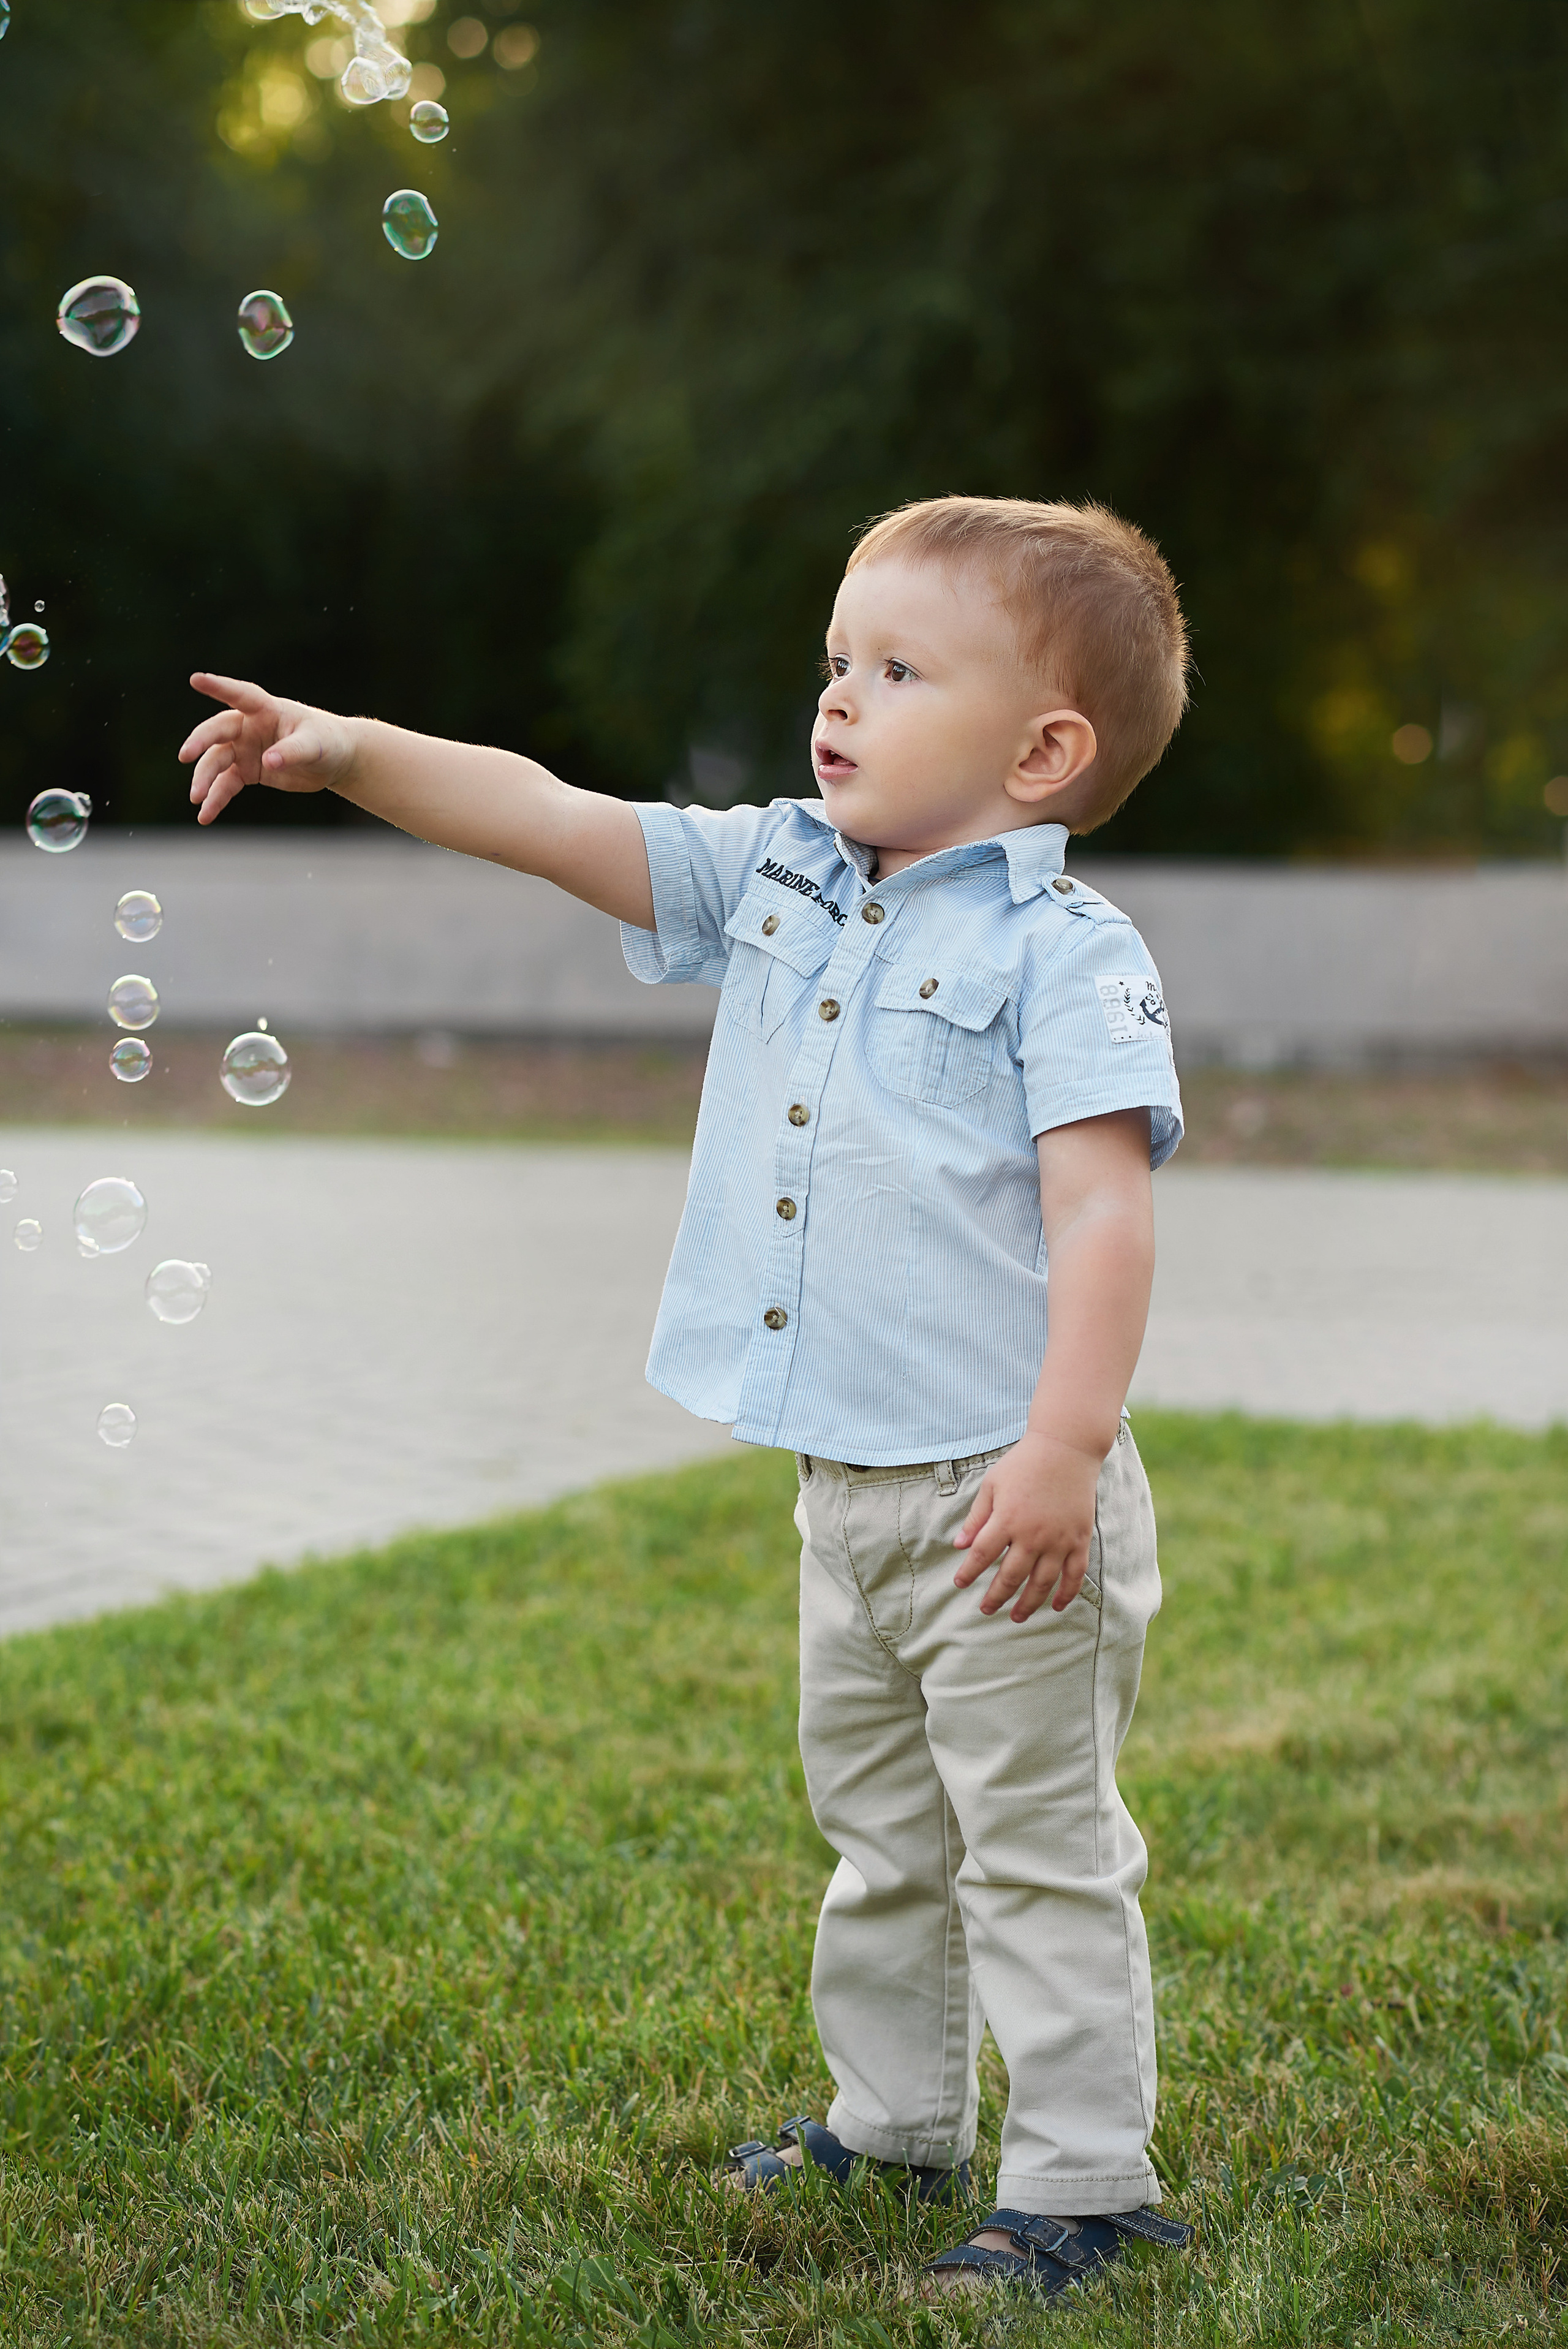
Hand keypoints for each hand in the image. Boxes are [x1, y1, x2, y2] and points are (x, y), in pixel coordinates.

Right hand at [180, 672, 356, 823]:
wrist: (333, 760)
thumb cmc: (326, 741)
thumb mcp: (314, 745)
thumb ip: (292, 751)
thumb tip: (268, 762)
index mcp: (266, 710)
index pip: (240, 695)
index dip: (219, 687)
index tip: (196, 679)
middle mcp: (249, 727)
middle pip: (218, 731)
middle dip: (200, 742)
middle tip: (185, 756)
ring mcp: (244, 749)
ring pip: (216, 761)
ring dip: (205, 779)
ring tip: (196, 798)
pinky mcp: (247, 771)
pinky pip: (226, 785)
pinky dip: (215, 800)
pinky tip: (205, 816)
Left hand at [951, 1429, 1102, 1620]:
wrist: (1065, 1449)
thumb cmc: (1023, 1464)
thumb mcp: (992, 1485)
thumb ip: (977, 1517)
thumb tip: (959, 1545)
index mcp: (1006, 1520)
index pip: (981, 1556)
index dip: (969, 1573)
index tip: (960, 1584)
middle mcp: (1032, 1535)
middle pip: (1010, 1576)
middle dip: (996, 1597)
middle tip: (986, 1609)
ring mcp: (1058, 1540)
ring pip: (1042, 1583)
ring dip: (1028, 1604)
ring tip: (1016, 1617)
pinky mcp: (1079, 1539)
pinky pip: (1074, 1575)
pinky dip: (1066, 1594)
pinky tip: (1056, 1606)